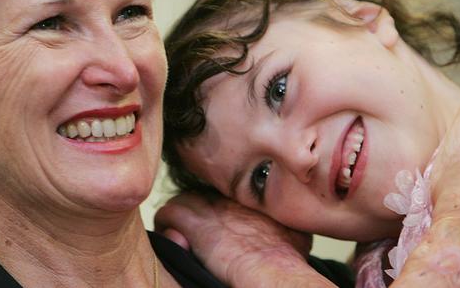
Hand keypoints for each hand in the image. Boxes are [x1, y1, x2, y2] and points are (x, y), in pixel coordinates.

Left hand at [155, 192, 336, 286]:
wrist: (272, 268)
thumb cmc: (287, 257)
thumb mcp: (294, 230)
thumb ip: (283, 219)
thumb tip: (287, 219)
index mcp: (247, 197)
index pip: (222, 192)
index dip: (216, 208)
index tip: (216, 225)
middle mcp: (226, 196)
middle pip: (200, 193)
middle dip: (195, 210)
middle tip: (194, 230)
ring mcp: (209, 207)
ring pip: (180, 200)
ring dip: (177, 217)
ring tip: (180, 236)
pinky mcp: (193, 222)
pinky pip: (166, 214)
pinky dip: (165, 226)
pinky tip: (173, 242)